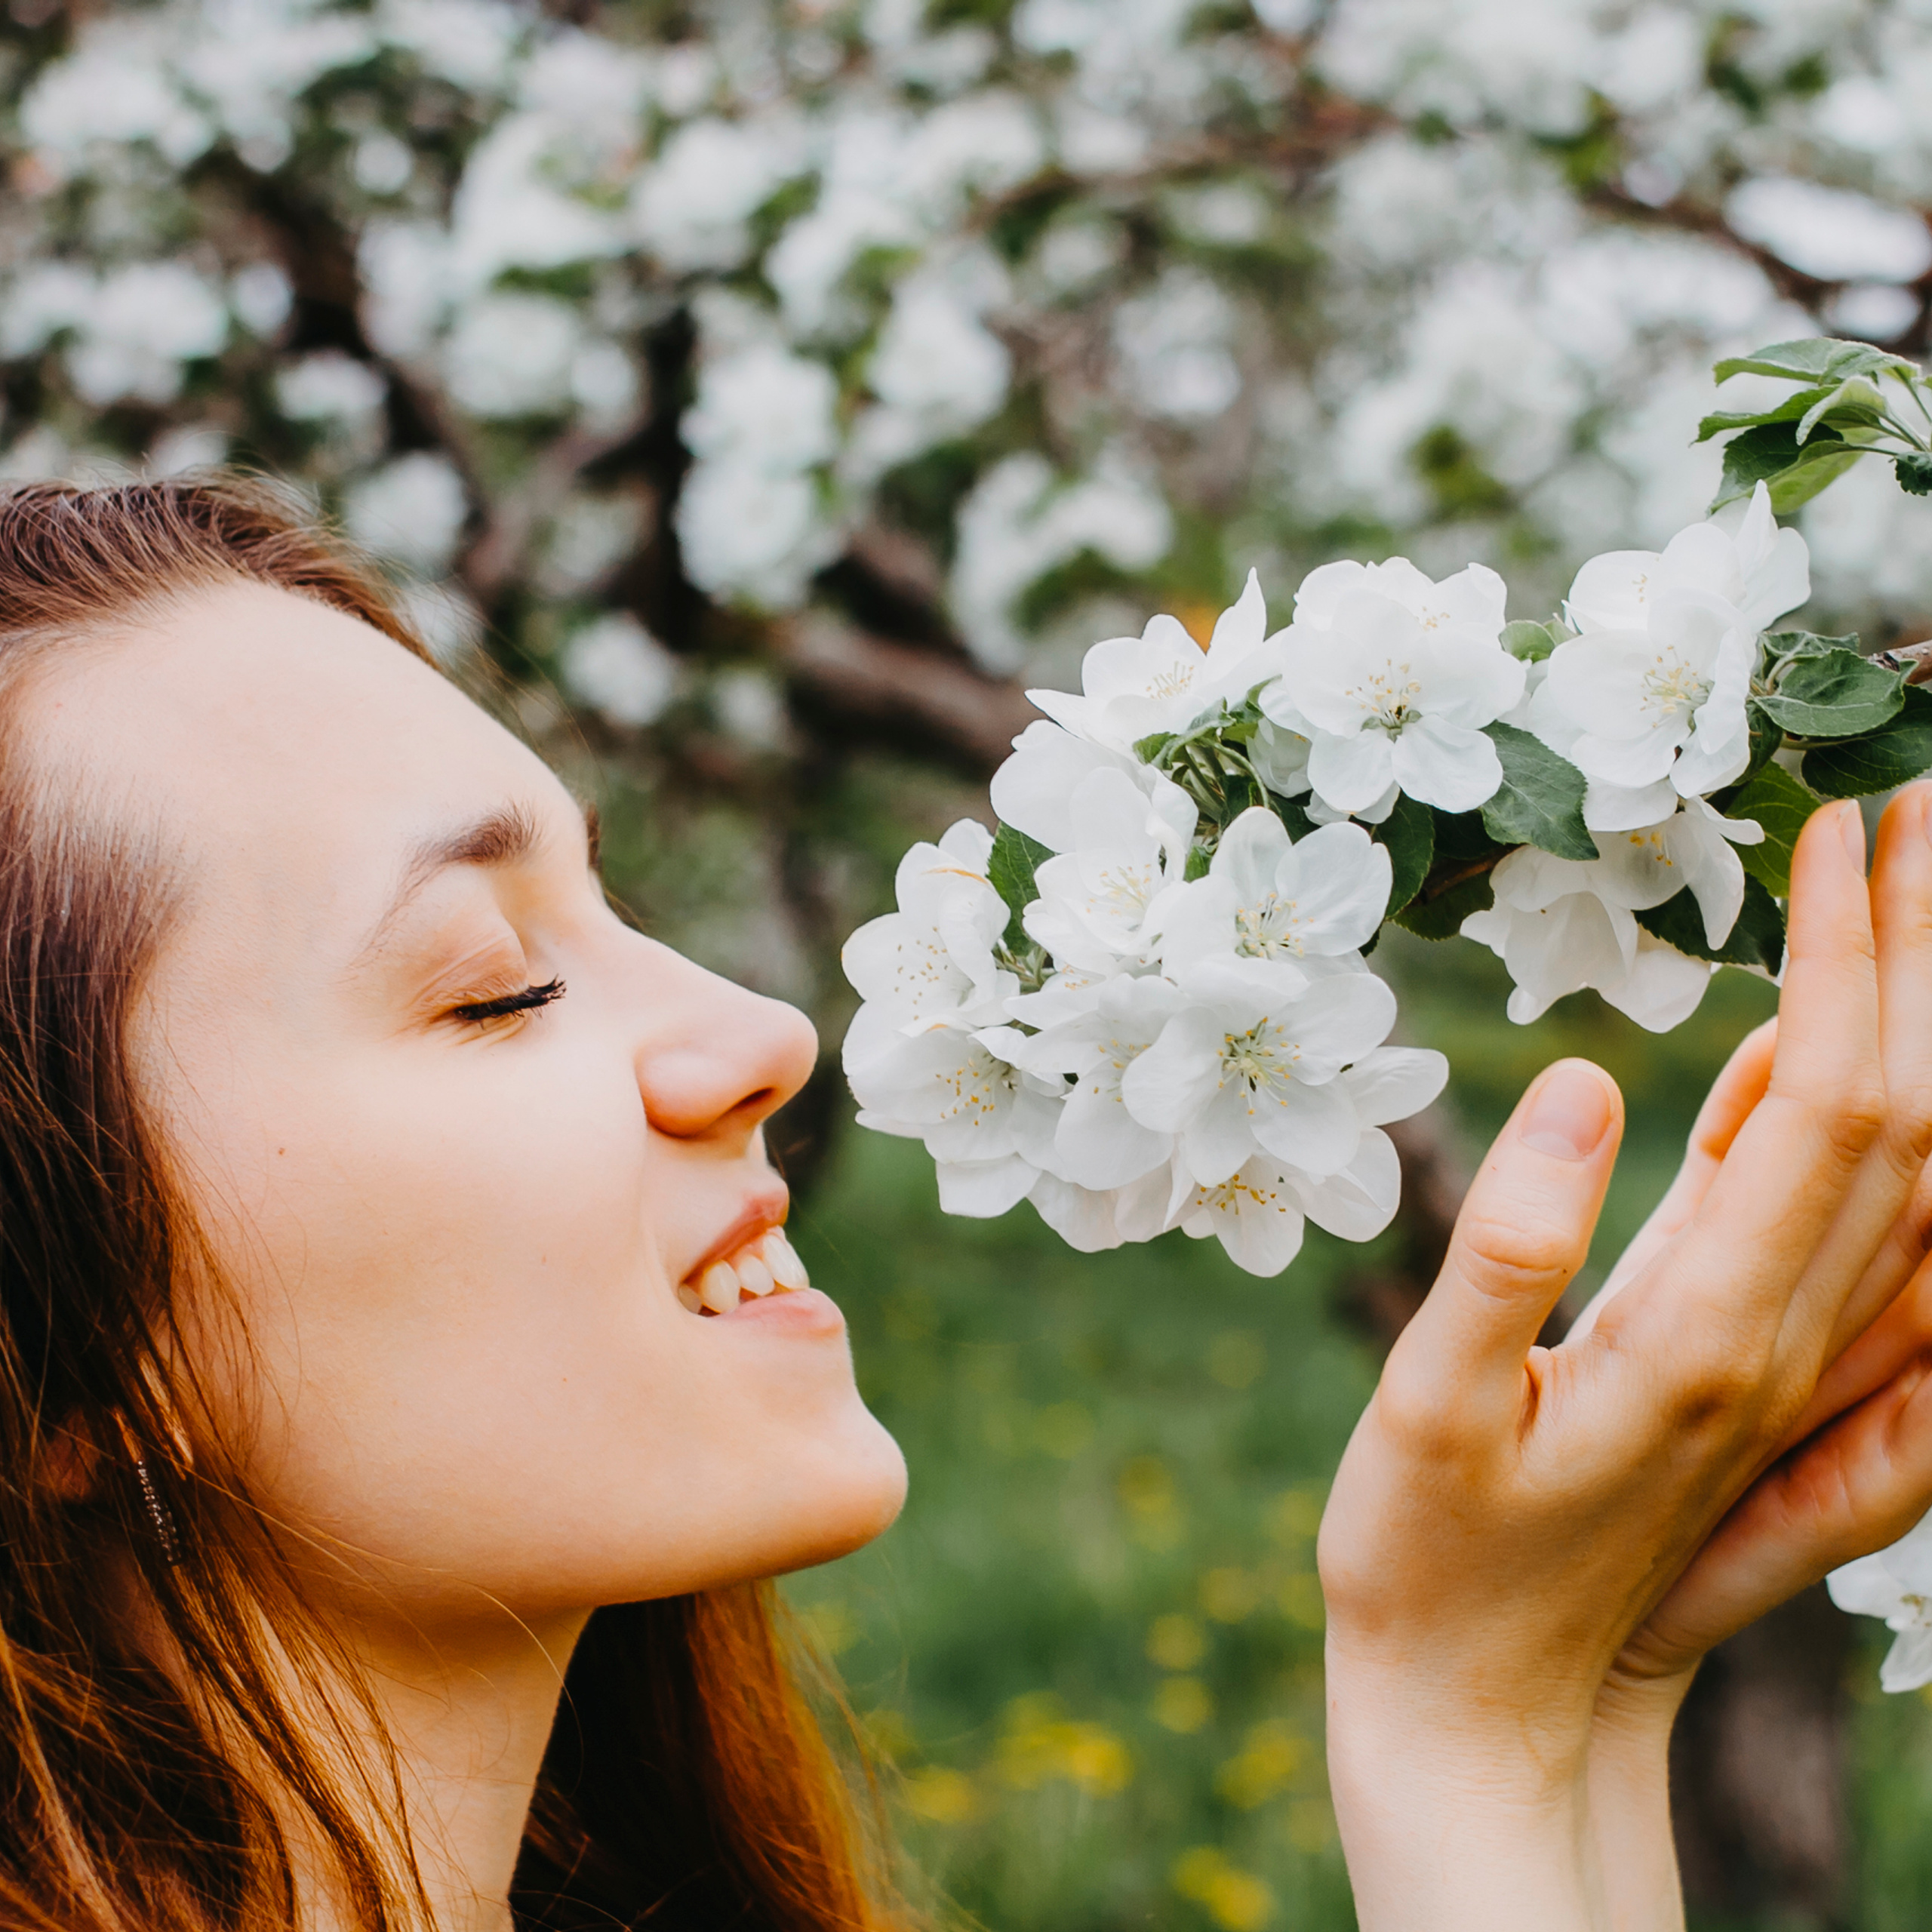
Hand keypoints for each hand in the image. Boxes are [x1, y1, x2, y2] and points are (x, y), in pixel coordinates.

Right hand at [1317, 786, 1931, 1931]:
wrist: (1492, 1720)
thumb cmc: (1432, 1563)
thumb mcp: (1429, 1413)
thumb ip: (1508, 1252)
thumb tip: (1575, 1087)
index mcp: (1707, 1335)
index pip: (1819, 1107)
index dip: (1842, 960)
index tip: (1831, 825)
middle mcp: (1788, 1349)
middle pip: (1904, 1120)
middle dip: (1918, 954)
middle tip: (1905, 810)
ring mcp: (1796, 1374)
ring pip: (1909, 1178)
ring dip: (1915, 1029)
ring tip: (1900, 902)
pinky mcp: (1773, 1392)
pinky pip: (1860, 1243)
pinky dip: (1865, 1134)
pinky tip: (1807, 1065)